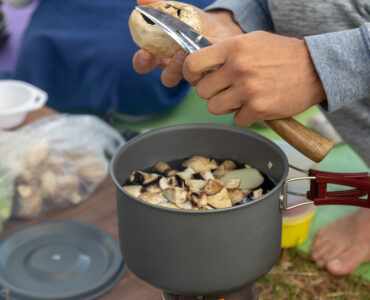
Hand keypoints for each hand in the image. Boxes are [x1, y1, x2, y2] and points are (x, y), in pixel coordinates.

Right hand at [133, 0, 242, 86]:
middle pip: (165, 78)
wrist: (220, 28)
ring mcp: (191, 74)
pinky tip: (204, 51)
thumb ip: (159, 6)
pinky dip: (201, 64)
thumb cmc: (193, 21)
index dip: (141, 62)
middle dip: (166, 70)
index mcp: (161, 55)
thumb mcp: (175, 10)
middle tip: (165, 56)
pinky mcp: (207, 75)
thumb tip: (140, 0)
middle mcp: (175, 68)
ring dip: (180, 66)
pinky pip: (202, 76)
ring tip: (184, 50)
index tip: (144, 53)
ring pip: (187, 79)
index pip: (144, 64)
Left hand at [183, 31, 325, 125]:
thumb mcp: (251, 41)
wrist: (316, 69)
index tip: (196, 78)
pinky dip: (245, 116)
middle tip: (225, 89)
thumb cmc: (282, 54)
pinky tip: (257, 105)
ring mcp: (247, 90)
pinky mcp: (258, 109)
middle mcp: (238, 68)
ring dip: (225, 106)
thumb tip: (199, 62)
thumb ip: (225, 50)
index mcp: (233, 48)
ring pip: (214, 108)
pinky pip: (237, 120)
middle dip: (211, 92)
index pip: (193, 63)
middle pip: (201, 91)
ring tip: (240, 98)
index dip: (190, 73)